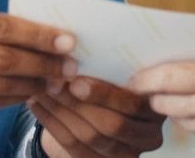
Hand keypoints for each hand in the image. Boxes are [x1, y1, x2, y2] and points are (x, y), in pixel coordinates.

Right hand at [0, 2, 77, 150]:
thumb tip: (35, 31)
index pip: (0, 25)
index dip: (38, 34)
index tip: (67, 39)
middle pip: (3, 56)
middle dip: (43, 61)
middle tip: (70, 64)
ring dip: (34, 83)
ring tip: (56, 81)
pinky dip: (13, 99)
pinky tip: (29, 94)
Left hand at [31, 76, 164, 156]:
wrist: (103, 110)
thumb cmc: (115, 81)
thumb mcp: (122, 73)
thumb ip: (114, 65)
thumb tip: (81, 46)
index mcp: (158, 109)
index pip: (134, 106)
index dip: (105, 94)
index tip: (76, 79)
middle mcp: (148, 136)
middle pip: (112, 125)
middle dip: (78, 104)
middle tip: (53, 83)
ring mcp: (126, 154)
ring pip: (90, 136)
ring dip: (61, 111)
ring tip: (41, 89)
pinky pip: (73, 147)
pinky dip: (51, 123)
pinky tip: (36, 104)